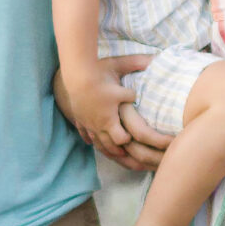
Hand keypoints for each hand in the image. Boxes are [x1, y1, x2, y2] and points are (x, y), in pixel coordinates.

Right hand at [53, 59, 168, 170]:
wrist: (76, 75)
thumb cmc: (100, 76)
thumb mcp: (121, 75)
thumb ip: (135, 80)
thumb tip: (148, 78)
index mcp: (109, 119)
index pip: (120, 140)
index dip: (127, 140)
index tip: (132, 135)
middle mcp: (97, 124)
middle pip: (108, 146)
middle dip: (117, 149)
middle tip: (126, 149)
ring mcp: (86, 122)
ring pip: (96, 142)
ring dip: (105, 147)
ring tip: (113, 150)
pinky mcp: (78, 118)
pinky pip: (84, 133)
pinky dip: (89, 139)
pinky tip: (92, 142)